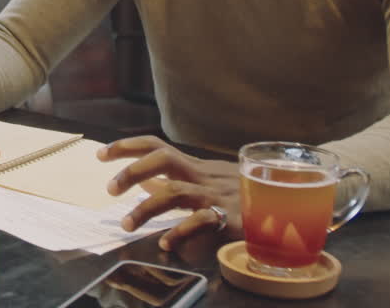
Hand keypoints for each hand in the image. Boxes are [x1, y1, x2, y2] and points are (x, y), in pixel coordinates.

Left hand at [98, 135, 239, 253]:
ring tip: (128, 224)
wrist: (288, 208)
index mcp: (196, 167)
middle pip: (163, 159)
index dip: (127, 146)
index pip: (157, 146)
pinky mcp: (230, 217)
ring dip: (146, 208)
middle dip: (132, 170)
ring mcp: (216, 195)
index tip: (101, 153)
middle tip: (110, 189)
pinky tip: (166, 243)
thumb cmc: (244, 197)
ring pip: (175, 192)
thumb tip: (147, 186)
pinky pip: (201, 221)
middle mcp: (204, 176)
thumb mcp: (210, 185)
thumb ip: (181, 182)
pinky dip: (180, 232)